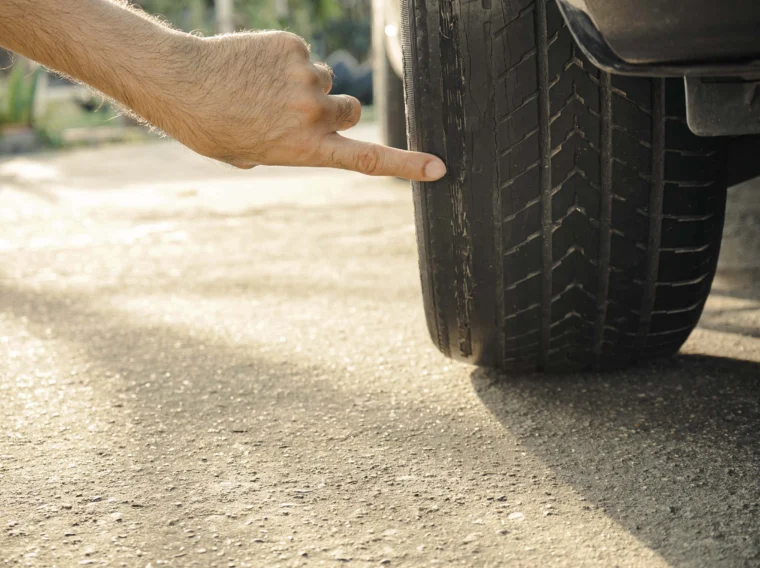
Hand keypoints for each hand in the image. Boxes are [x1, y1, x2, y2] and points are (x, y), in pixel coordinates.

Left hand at [156, 31, 446, 180]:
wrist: (180, 86)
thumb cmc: (214, 128)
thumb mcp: (256, 154)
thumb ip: (291, 145)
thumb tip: (306, 127)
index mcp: (307, 149)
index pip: (369, 160)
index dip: (407, 165)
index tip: (438, 168)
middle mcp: (314, 115)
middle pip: (351, 111)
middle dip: (334, 111)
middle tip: (297, 111)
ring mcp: (306, 79)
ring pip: (325, 80)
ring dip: (304, 84)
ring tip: (263, 88)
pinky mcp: (293, 48)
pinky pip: (303, 55)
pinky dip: (285, 60)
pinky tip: (254, 66)